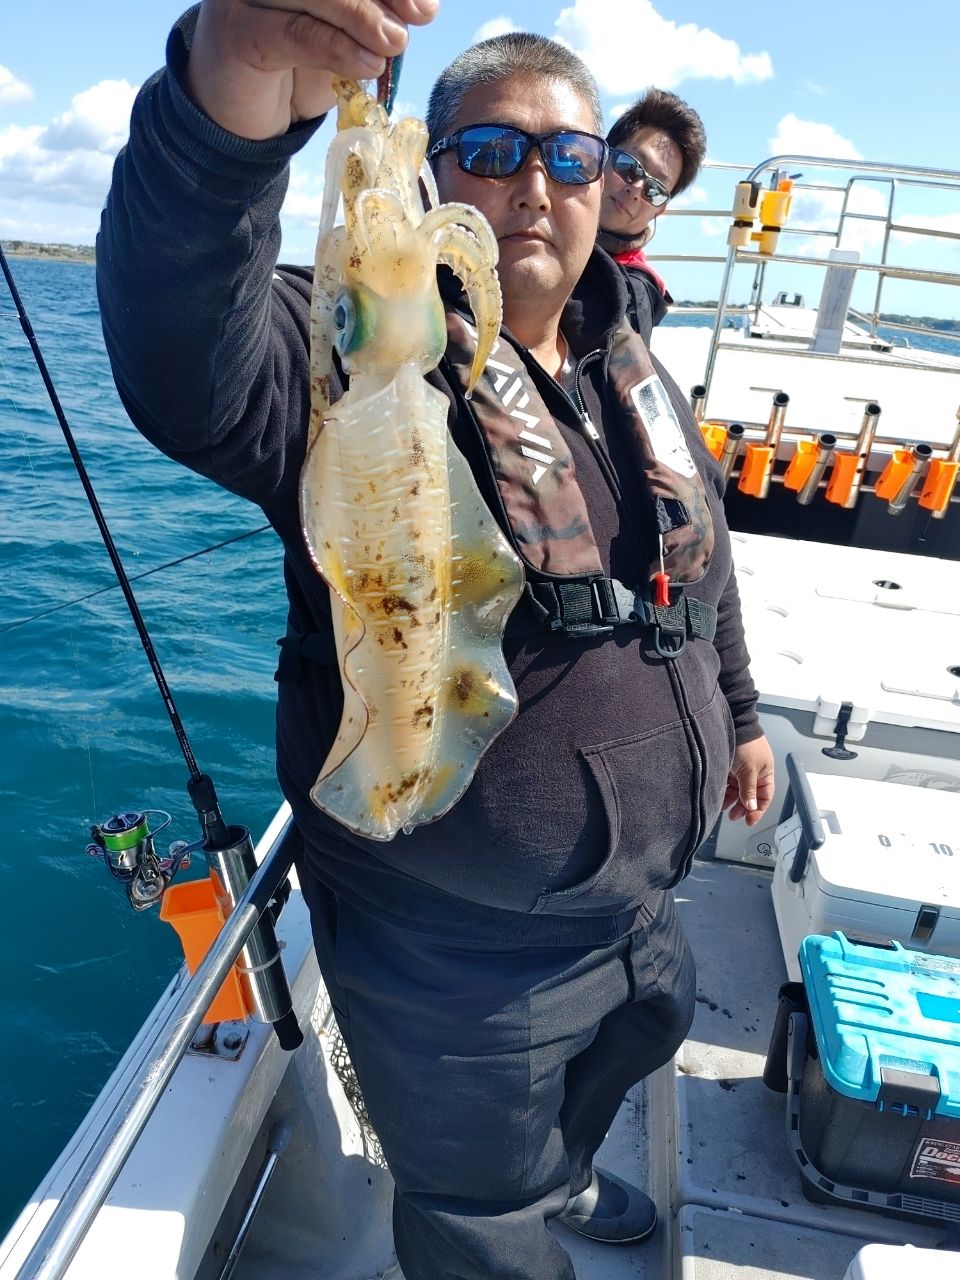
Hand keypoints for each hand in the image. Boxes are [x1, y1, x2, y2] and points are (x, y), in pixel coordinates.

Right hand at [186, 0, 438, 139]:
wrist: (238, 112)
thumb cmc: (292, 65)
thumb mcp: (339, 35)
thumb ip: (368, 19)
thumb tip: (420, 10)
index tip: (426, 6)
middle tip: (415, 21)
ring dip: (363, 19)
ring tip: (394, 45)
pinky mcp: (236, 30)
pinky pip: (296, 33)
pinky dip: (337, 48)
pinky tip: (367, 65)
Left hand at [722, 735, 774, 827]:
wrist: (734, 724)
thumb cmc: (746, 744)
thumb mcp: (749, 770)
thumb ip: (749, 790)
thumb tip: (751, 807)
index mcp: (765, 774)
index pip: (764, 798)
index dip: (757, 811)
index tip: (749, 821)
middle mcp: (754, 773)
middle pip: (749, 796)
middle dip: (742, 808)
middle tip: (734, 816)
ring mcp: (741, 770)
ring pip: (737, 791)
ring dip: (731, 800)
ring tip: (723, 807)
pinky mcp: (729, 766)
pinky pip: (728, 783)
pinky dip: (724, 791)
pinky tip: (719, 797)